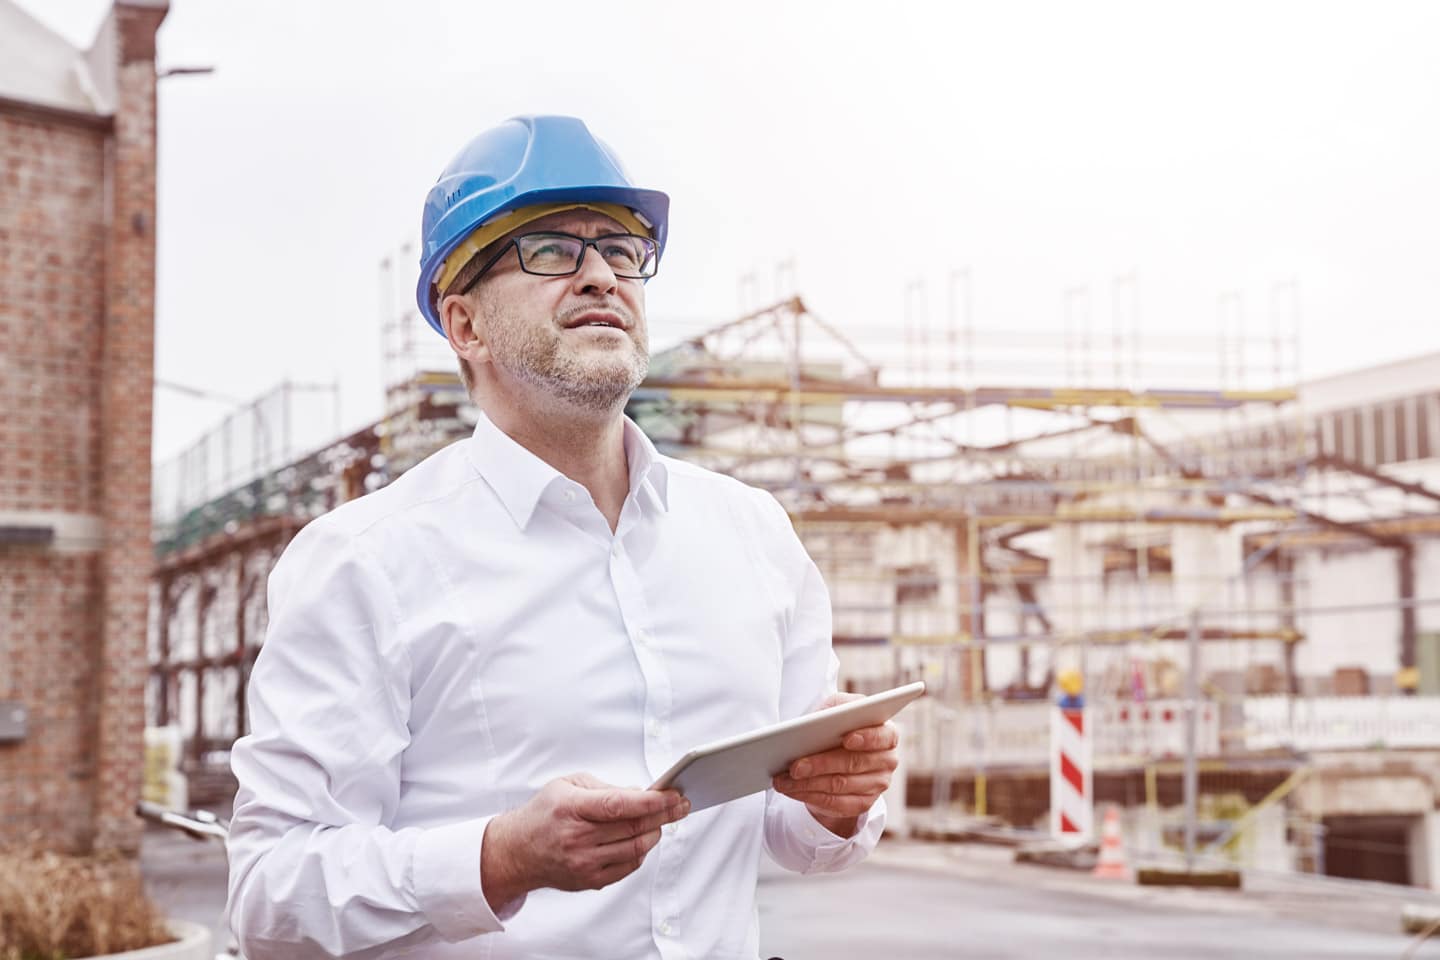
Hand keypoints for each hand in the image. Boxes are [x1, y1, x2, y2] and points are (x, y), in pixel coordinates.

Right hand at [481, 773, 689, 910]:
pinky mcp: (590, 880)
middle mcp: (577, 838)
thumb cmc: (544, 814)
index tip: (671, 795)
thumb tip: (639, 794)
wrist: (518, 851)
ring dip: (655, 833)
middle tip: (680, 805)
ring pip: (636, 849)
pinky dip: (642, 851)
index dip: (650, 801)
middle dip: (663, 815)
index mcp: (571, 808)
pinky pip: (629, 867)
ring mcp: (583, 863)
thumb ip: (605, 788)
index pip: (617, 805)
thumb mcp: (567, 785)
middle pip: (633, 828)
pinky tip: (643, 838)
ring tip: (662, 821)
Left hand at [771, 692, 899, 837]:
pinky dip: (811, 797)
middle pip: (854, 763)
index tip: (847, 739)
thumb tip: (819, 721)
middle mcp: (887, 760)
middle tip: (794, 766)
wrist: (836, 754)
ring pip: (840, 786)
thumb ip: (836, 708)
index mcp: (887, 733)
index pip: (883, 736)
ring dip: (808, 784)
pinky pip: (836, 804)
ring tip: (783, 781)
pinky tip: (793, 791)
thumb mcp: (837, 709)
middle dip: (821, 765)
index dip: (867, 738)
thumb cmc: (837, 725)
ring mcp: (877, 785)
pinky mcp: (863, 804)